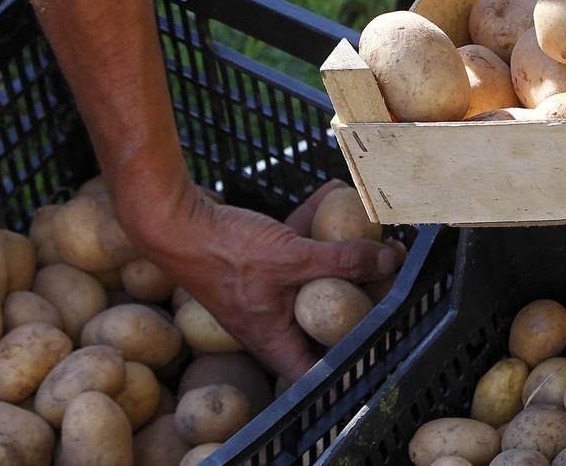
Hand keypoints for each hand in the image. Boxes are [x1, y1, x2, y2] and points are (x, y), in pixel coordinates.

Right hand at [138, 179, 402, 383]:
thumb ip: (344, 261)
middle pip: (322, 321)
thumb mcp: (293, 258)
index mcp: (274, 341)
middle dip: (356, 298)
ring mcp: (264, 293)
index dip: (353, 360)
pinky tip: (332, 194)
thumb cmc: (223, 252)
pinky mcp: (258, 263)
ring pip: (312, 280)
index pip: (320, 372)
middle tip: (388, 280)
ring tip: (372, 236)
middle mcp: (270, 324)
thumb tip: (392, 260)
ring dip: (340, 257)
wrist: (173, 220)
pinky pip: (295, 249)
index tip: (385, 334)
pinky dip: (313, 226)